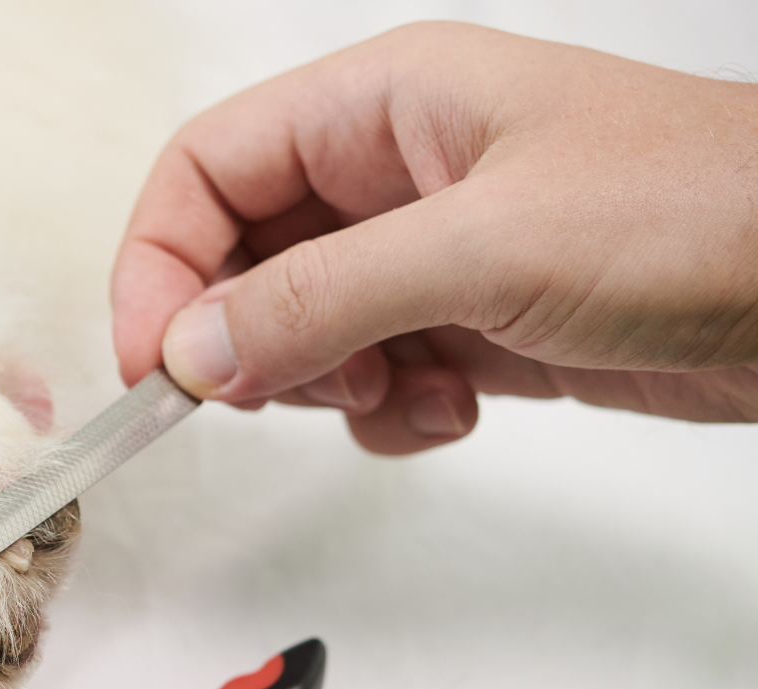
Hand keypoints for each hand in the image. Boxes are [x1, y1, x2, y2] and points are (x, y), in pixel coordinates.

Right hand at [113, 21, 757, 453]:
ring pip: (299, 329)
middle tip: (268, 393)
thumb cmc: (703, 211)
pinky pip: (371, 379)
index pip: (208, 170)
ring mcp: (432, 252)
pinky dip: (392, 415)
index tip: (154, 361)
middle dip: (244, 337)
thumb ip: (323, 300)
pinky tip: (458, 407)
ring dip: (325, 384)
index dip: (159, 262)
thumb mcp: (486, 248)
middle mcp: (394, 174)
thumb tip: (195, 352)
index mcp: (384, 105)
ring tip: (402, 388)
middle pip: (240, 257)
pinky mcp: (473, 325)